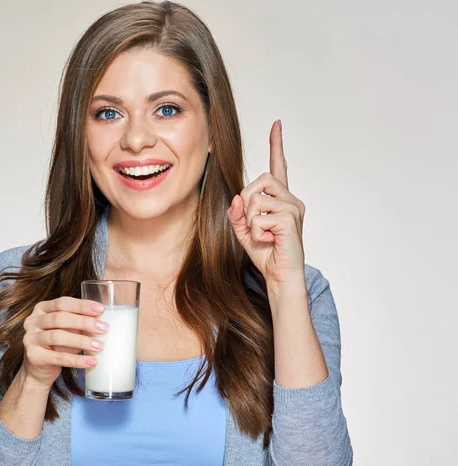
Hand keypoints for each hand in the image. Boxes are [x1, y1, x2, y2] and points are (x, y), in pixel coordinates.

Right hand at [20, 297, 108, 389]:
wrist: (38, 370)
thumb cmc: (56, 345)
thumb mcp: (66, 330)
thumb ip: (78, 322)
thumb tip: (101, 320)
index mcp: (41, 309)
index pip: (62, 303)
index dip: (82, 305)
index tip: (101, 309)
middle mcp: (32, 322)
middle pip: (60, 318)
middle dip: (84, 322)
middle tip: (103, 328)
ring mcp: (30, 339)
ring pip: (58, 337)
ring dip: (81, 341)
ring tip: (99, 346)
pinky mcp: (34, 356)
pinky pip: (58, 358)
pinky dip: (77, 360)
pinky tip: (91, 361)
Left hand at [227, 120, 305, 284]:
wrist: (279, 276)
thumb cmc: (266, 254)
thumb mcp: (244, 231)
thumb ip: (238, 213)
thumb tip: (237, 197)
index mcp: (281, 199)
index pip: (279, 167)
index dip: (276, 145)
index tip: (276, 124)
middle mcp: (291, 199)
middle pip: (260, 180)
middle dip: (247, 202)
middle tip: (254, 225)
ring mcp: (293, 208)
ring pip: (257, 198)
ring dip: (251, 219)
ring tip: (264, 235)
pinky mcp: (290, 219)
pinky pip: (260, 216)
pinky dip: (256, 231)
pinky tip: (269, 240)